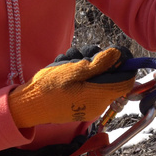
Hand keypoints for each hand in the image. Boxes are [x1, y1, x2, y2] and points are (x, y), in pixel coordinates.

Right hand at [8, 46, 135, 127]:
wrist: (29, 105)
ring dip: (83, 64)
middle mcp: (98, 103)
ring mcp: (88, 103)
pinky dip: (77, 73)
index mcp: (100, 96)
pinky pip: (86, 84)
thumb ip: (99, 64)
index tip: (114, 51)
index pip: (125, 80)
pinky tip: (63, 68)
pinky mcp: (80, 102)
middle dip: (97, 60)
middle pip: (109, 76)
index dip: (124, 64)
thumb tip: (119, 55)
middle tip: (80, 55)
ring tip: (67, 62)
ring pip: (96, 77)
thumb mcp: (75, 70)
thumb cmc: (50, 86)